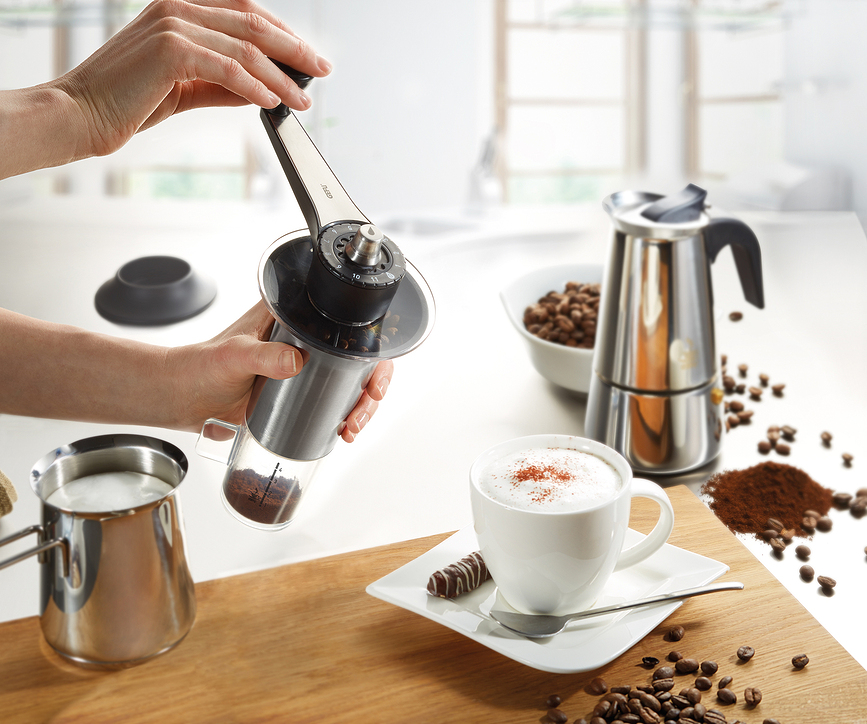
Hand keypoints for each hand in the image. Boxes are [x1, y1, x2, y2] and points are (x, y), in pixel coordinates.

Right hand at [59, 0, 331, 157]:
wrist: (79, 114)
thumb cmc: (125, 102)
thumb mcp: (184, 90)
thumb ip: (222, 85)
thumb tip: (263, 89)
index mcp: (179, 8)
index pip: (246, 12)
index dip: (283, 33)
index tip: (308, 58)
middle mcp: (178, 7)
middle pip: (254, 23)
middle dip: (295, 49)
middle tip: (322, 71)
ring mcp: (174, 24)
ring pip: (247, 48)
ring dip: (282, 76)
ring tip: (302, 98)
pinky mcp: (171, 51)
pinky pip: (228, 68)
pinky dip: (255, 86)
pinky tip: (272, 102)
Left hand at [171, 301, 392, 440]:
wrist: (181, 396)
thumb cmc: (200, 365)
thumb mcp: (233, 355)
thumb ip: (262, 356)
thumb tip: (294, 361)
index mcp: (292, 317)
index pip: (344, 323)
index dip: (370, 345)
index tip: (373, 368)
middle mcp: (303, 341)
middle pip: (357, 357)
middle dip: (372, 383)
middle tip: (366, 404)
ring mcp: (303, 370)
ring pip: (348, 384)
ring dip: (361, 405)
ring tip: (352, 426)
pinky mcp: (296, 395)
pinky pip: (330, 404)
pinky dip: (344, 417)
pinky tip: (343, 431)